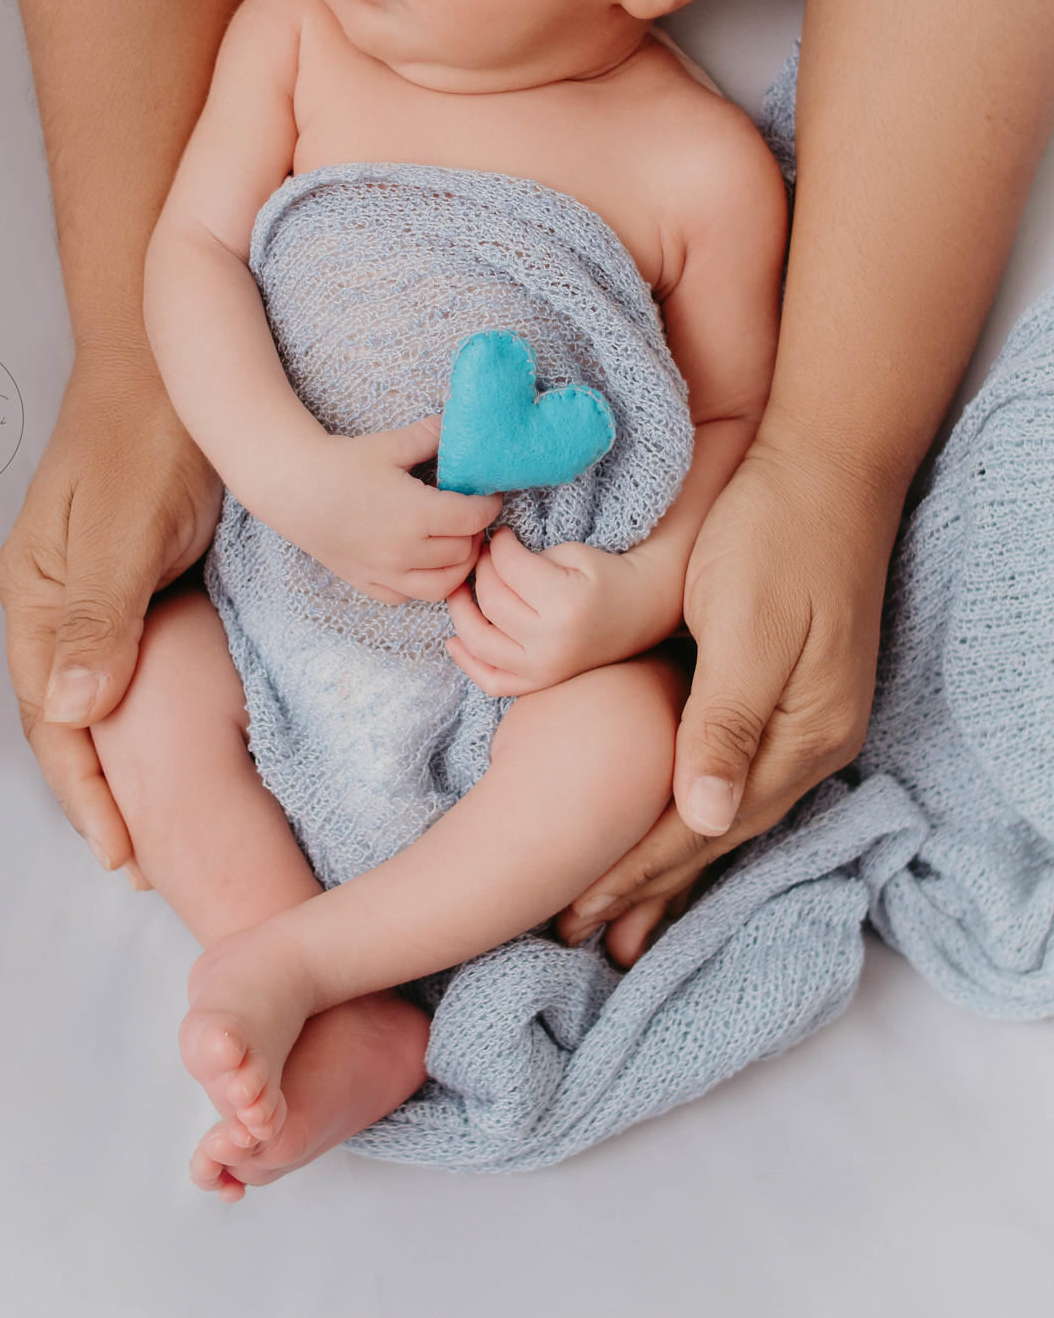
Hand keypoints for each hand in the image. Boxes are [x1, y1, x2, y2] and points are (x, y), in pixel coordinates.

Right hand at [0, 347, 220, 875]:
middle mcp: (51, 601)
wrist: (171, 363)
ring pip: (92, 697)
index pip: (53, 720)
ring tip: (149, 819)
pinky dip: (139, 713)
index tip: (121, 852)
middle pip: (64, 719)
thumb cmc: (150, 430)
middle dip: (95, 793)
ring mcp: (88, 590)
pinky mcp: (128, 578)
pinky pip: (122, 662)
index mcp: (35, 596)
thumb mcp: (128, 525)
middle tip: (140, 859)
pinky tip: (164, 738)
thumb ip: (100, 614)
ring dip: (115, 761)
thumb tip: (75, 711)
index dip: (86, 792)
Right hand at [272, 414, 501, 604]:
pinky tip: (424, 561)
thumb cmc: (340, 464)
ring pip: (443, 584)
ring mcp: (385, 572)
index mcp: (415, 514)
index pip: (473, 518)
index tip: (490, 496)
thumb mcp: (390, 445)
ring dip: (458, 564)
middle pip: (464, 551)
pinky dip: (425, 584)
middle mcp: (403, 551)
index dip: (490, 506)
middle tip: (471, 514)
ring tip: (456, 542)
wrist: (293, 487)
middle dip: (475, 532)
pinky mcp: (367, 582)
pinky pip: (409, 596)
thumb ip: (432, 436)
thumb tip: (460, 426)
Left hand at [445, 526, 677, 695]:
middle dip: (481, 570)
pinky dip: (468, 663)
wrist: (640, 611)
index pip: (509, 568)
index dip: (497, 545)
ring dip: (461, 611)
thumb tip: (486, 559)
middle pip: (491, 601)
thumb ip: (527, 559)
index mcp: (565, 604)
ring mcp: (544, 669)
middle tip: (484, 556)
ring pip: (480, 641)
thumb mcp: (572, 553)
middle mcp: (552, 642)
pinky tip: (454, 640)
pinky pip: (492, 681)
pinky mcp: (540, 682)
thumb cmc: (607, 576)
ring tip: (461, 589)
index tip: (499, 535)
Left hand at [558, 438, 895, 961]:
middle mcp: (809, 743)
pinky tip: (673, 826)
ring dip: (672, 863)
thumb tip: (702, 818)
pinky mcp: (788, 694)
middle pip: (718, 835)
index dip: (641, 870)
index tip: (580, 907)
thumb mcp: (747, 626)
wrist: (822, 469)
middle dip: (651, 886)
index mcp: (802, 734)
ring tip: (625, 916)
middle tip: (585, 933)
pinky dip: (692, 812)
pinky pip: (733, 776)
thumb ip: (726, 721)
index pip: (708, 826)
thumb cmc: (774, 537)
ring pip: (727, 813)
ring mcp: (804, 721)